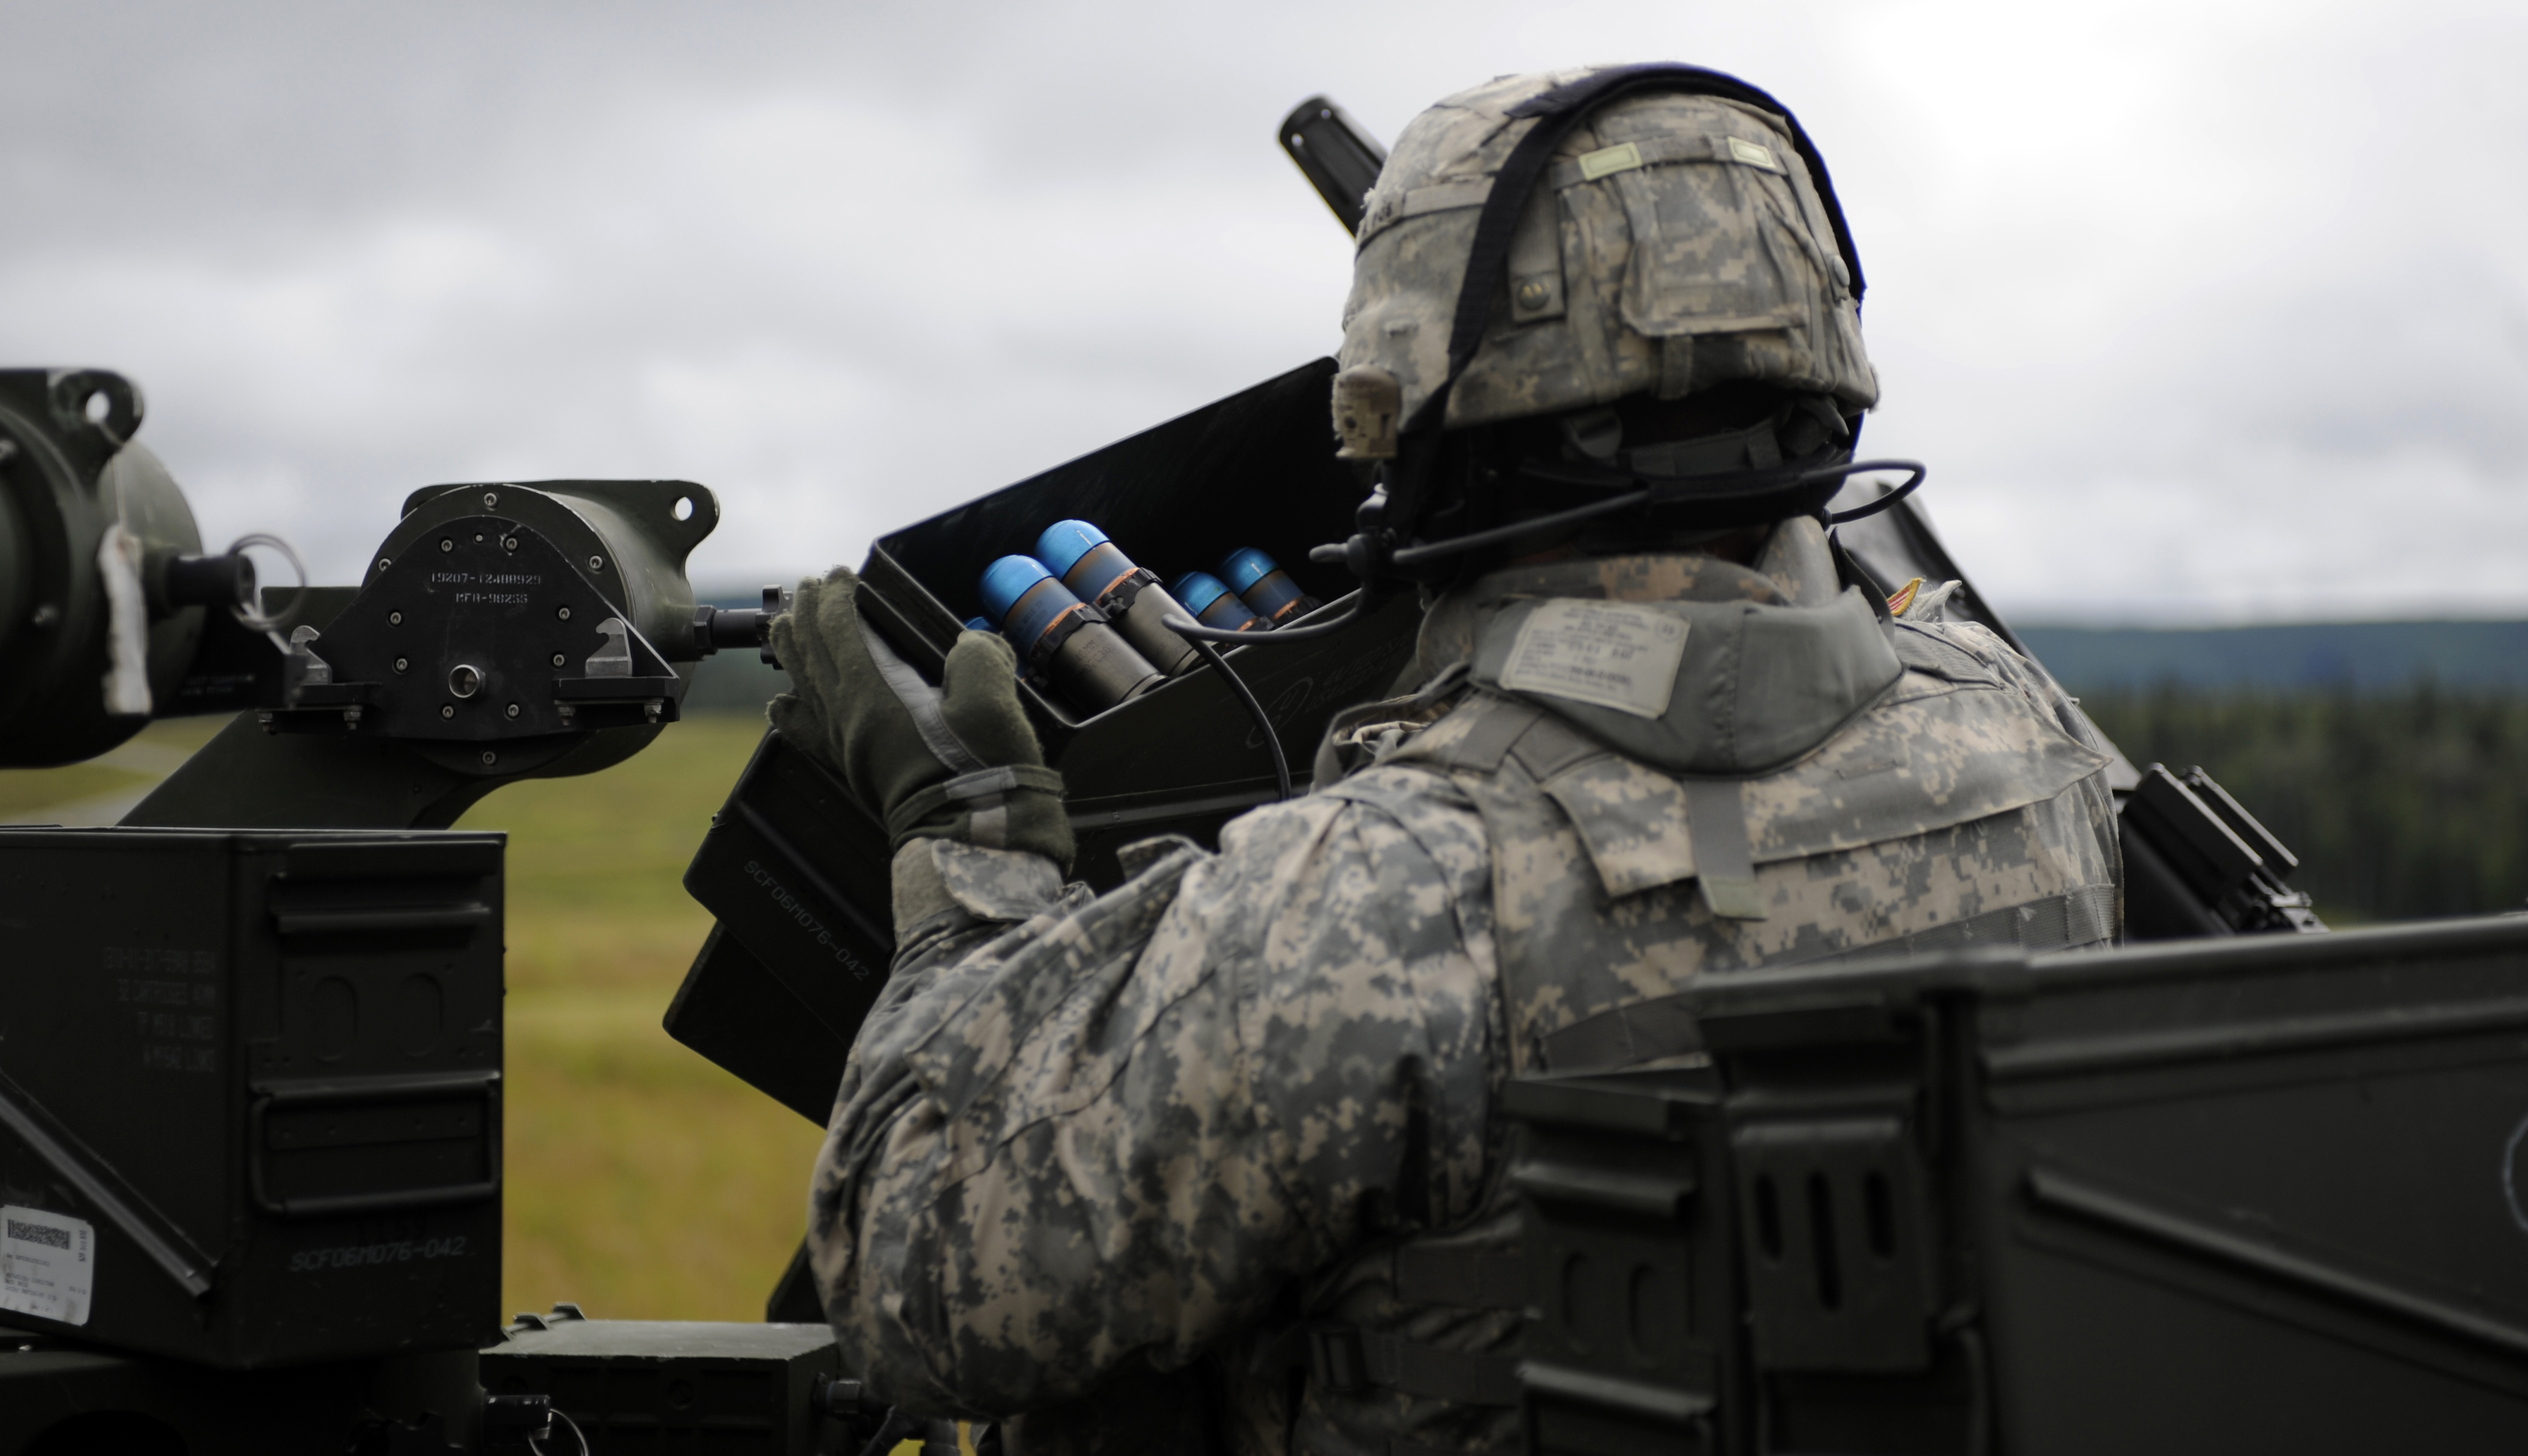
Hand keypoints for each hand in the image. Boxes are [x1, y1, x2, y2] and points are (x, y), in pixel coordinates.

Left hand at [769, 565, 1073, 867]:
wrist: (974, 839)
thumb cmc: (981, 774)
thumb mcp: (992, 700)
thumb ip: (977, 657)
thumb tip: (970, 645)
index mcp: (874, 691)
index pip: (838, 628)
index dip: (836, 595)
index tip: (839, 574)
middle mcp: (847, 716)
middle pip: (811, 651)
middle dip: (808, 612)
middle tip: (807, 588)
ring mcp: (845, 745)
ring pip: (803, 685)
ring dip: (793, 650)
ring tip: (785, 626)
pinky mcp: (853, 770)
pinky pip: (807, 735)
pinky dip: (790, 713)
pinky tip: (781, 704)